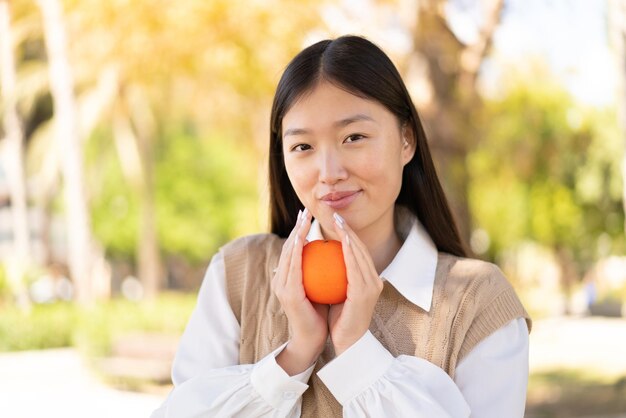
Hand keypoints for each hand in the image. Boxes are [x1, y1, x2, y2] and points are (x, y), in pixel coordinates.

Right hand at [273, 208, 328, 374]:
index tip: (307, 215)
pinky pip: (295, 266)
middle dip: (296, 227)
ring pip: (288, 253)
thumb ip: (318, 273)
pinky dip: (300, 250)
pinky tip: (309, 238)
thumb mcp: (318, 289)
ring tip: (305, 218)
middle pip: (288, 246)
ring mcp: (282, 286)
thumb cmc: (319, 314)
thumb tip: (328, 254)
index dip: (298, 230)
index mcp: (286, 278)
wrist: (312, 339)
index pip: (292, 249)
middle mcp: (279, 279)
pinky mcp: (289, 294)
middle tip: (305, 209)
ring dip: (297, 233)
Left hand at [328, 213, 383, 355]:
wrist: (346, 342)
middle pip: (360, 248)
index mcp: (367, 279)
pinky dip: (350, 253)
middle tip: (334, 213)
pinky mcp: (365, 293)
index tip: (332, 218)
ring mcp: (372, 286)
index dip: (345, 232)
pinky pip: (356, 268)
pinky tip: (340, 241)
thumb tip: (316, 256)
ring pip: (360, 254)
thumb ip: (332, 276)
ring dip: (349, 235)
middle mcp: (373, 280)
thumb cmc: (338, 318)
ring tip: (337, 221)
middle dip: (348, 229)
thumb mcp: (335, 292)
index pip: (355, 250)